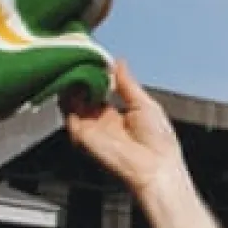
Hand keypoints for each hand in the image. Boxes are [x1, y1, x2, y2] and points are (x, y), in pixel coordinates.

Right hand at [62, 60, 184, 196]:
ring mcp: (90, 128)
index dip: (96, 77)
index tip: (94, 61)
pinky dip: (68, 96)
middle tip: (81, 60)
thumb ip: (127, 84)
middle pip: (83, 96)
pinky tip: (75, 82)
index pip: (100, 93)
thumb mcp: (144, 104)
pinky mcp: (82, 134)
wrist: (153, 167)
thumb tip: (118, 63)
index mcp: (119, 116)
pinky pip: (68, 113)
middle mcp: (102, 122)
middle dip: (81, 79)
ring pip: (72, 102)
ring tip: (76, 67)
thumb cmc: (158, 142)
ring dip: (72, 85)